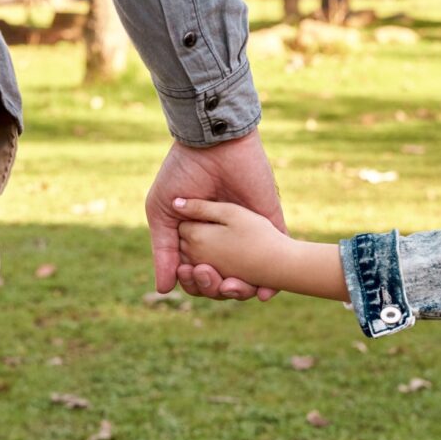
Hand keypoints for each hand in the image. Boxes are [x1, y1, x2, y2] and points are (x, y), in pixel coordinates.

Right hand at [145, 129, 286, 299]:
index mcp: (197, 238)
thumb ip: (163, 251)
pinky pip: (277, 257)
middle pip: (221, 282)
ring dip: (240, 291)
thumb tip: (164, 290)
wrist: (212, 145)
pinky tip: (266, 294)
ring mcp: (247, 234)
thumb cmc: (182, 173)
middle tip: (208, 276)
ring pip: (248, 277)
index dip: (193, 282)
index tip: (189, 273)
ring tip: (230, 287)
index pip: (196, 275)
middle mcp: (222, 241)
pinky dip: (273, 282)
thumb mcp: (163, 213)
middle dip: (213, 288)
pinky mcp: (270, 223)